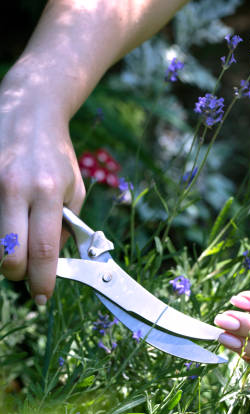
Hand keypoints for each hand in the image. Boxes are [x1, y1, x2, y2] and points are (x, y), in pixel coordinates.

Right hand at [0, 72, 84, 303]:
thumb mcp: (73, 188)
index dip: (42, 280)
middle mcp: (15, 188)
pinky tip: (8, 225)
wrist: (27, 109)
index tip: (43, 297)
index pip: (44, 250)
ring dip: (4, 253)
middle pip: (9, 254)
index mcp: (47, 191)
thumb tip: (55, 262)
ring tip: (17, 242)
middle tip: (25, 274)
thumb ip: (67, 226)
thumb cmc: (55, 154)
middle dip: (16, 274)